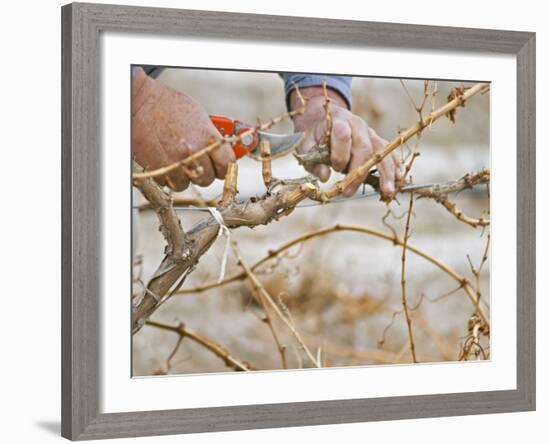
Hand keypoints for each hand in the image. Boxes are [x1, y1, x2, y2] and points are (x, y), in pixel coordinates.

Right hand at [132, 67, 234, 190]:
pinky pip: (168, 183)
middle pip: (208, 179)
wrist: (141, 102)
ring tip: (178, 161)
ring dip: (184, 176)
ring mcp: (176, 163)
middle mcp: (194, 153)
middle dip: (204, 172)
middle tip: (197, 162)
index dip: (224, 167)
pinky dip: (167, 176)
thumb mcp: (200, 116)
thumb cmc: (170, 105)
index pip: (227, 166)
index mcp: (208, 138)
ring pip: (187, 184)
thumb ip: (213, 137)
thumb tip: (225, 152)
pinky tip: (164, 161)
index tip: (220, 166)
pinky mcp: (159, 170)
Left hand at [290, 87, 400, 197]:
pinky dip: (395, 166)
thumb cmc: (314, 134)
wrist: (324, 118)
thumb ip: (312, 161)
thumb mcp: (305, 145)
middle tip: (348, 193)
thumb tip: (324, 177)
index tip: (333, 168)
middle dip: (358, 173)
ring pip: (382, 152)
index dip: (339, 155)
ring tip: (388, 191)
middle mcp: (358, 125)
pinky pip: (389, 153)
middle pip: (365, 148)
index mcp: (338, 122)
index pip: (343, 136)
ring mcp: (370, 133)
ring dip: (386, 173)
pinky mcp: (377, 141)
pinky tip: (399, 180)